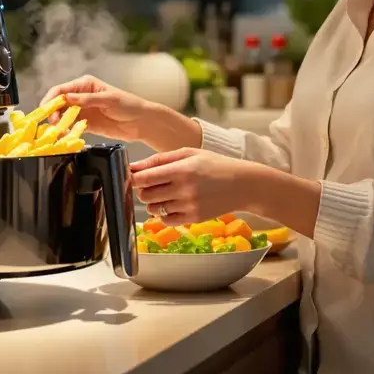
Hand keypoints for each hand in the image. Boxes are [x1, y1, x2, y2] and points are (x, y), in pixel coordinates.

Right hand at [39, 75, 153, 141]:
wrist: (141, 123)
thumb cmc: (128, 105)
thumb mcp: (109, 99)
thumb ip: (87, 99)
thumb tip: (67, 97)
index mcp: (85, 85)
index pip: (61, 89)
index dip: (51, 99)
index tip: (45, 109)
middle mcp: (80, 96)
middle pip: (58, 103)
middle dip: (52, 112)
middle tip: (52, 123)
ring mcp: (82, 111)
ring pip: (62, 116)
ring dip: (57, 123)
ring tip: (56, 131)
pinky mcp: (85, 124)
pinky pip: (70, 127)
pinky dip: (64, 131)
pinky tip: (64, 135)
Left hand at [130, 147, 270, 226]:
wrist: (242, 184)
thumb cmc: (214, 165)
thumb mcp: (189, 154)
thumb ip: (160, 159)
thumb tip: (135, 166)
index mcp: (181, 170)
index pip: (144, 177)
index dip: (133, 177)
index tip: (131, 175)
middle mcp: (183, 189)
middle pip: (145, 195)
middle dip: (143, 189)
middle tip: (152, 183)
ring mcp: (188, 206)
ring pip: (153, 209)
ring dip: (153, 202)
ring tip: (166, 193)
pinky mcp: (193, 219)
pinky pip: (166, 220)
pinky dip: (164, 213)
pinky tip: (174, 203)